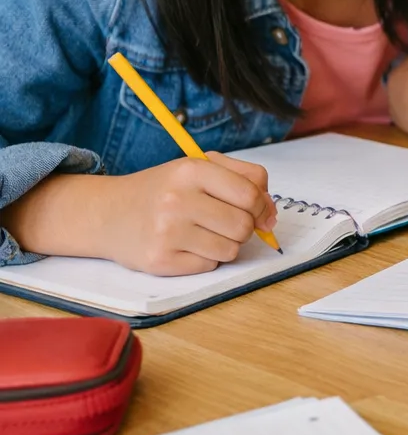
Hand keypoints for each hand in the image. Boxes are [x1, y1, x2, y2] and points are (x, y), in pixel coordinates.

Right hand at [102, 153, 276, 275]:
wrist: (107, 213)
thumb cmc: (164, 189)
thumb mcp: (200, 168)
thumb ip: (245, 179)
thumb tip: (271, 215)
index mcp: (191, 170)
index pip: (250, 194)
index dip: (262, 207)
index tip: (259, 212)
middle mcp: (177, 200)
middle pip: (243, 226)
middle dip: (243, 227)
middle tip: (224, 221)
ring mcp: (167, 232)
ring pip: (230, 250)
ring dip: (225, 244)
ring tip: (203, 232)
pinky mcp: (160, 261)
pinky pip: (209, 266)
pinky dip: (205, 259)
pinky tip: (186, 245)